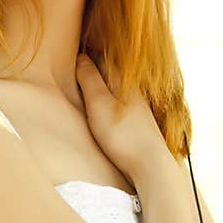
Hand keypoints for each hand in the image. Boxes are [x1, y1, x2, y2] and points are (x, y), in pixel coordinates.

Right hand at [75, 52, 170, 183]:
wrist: (151, 165)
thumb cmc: (123, 135)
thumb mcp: (99, 104)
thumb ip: (90, 80)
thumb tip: (81, 57)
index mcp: (124, 82)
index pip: (103, 61)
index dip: (86, 58)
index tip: (70, 58)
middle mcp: (134, 92)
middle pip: (111, 76)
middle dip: (94, 72)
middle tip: (74, 71)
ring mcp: (139, 110)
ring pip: (116, 93)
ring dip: (101, 90)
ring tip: (84, 92)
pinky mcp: (139, 126)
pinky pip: (120, 108)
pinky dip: (109, 106)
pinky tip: (103, 115)